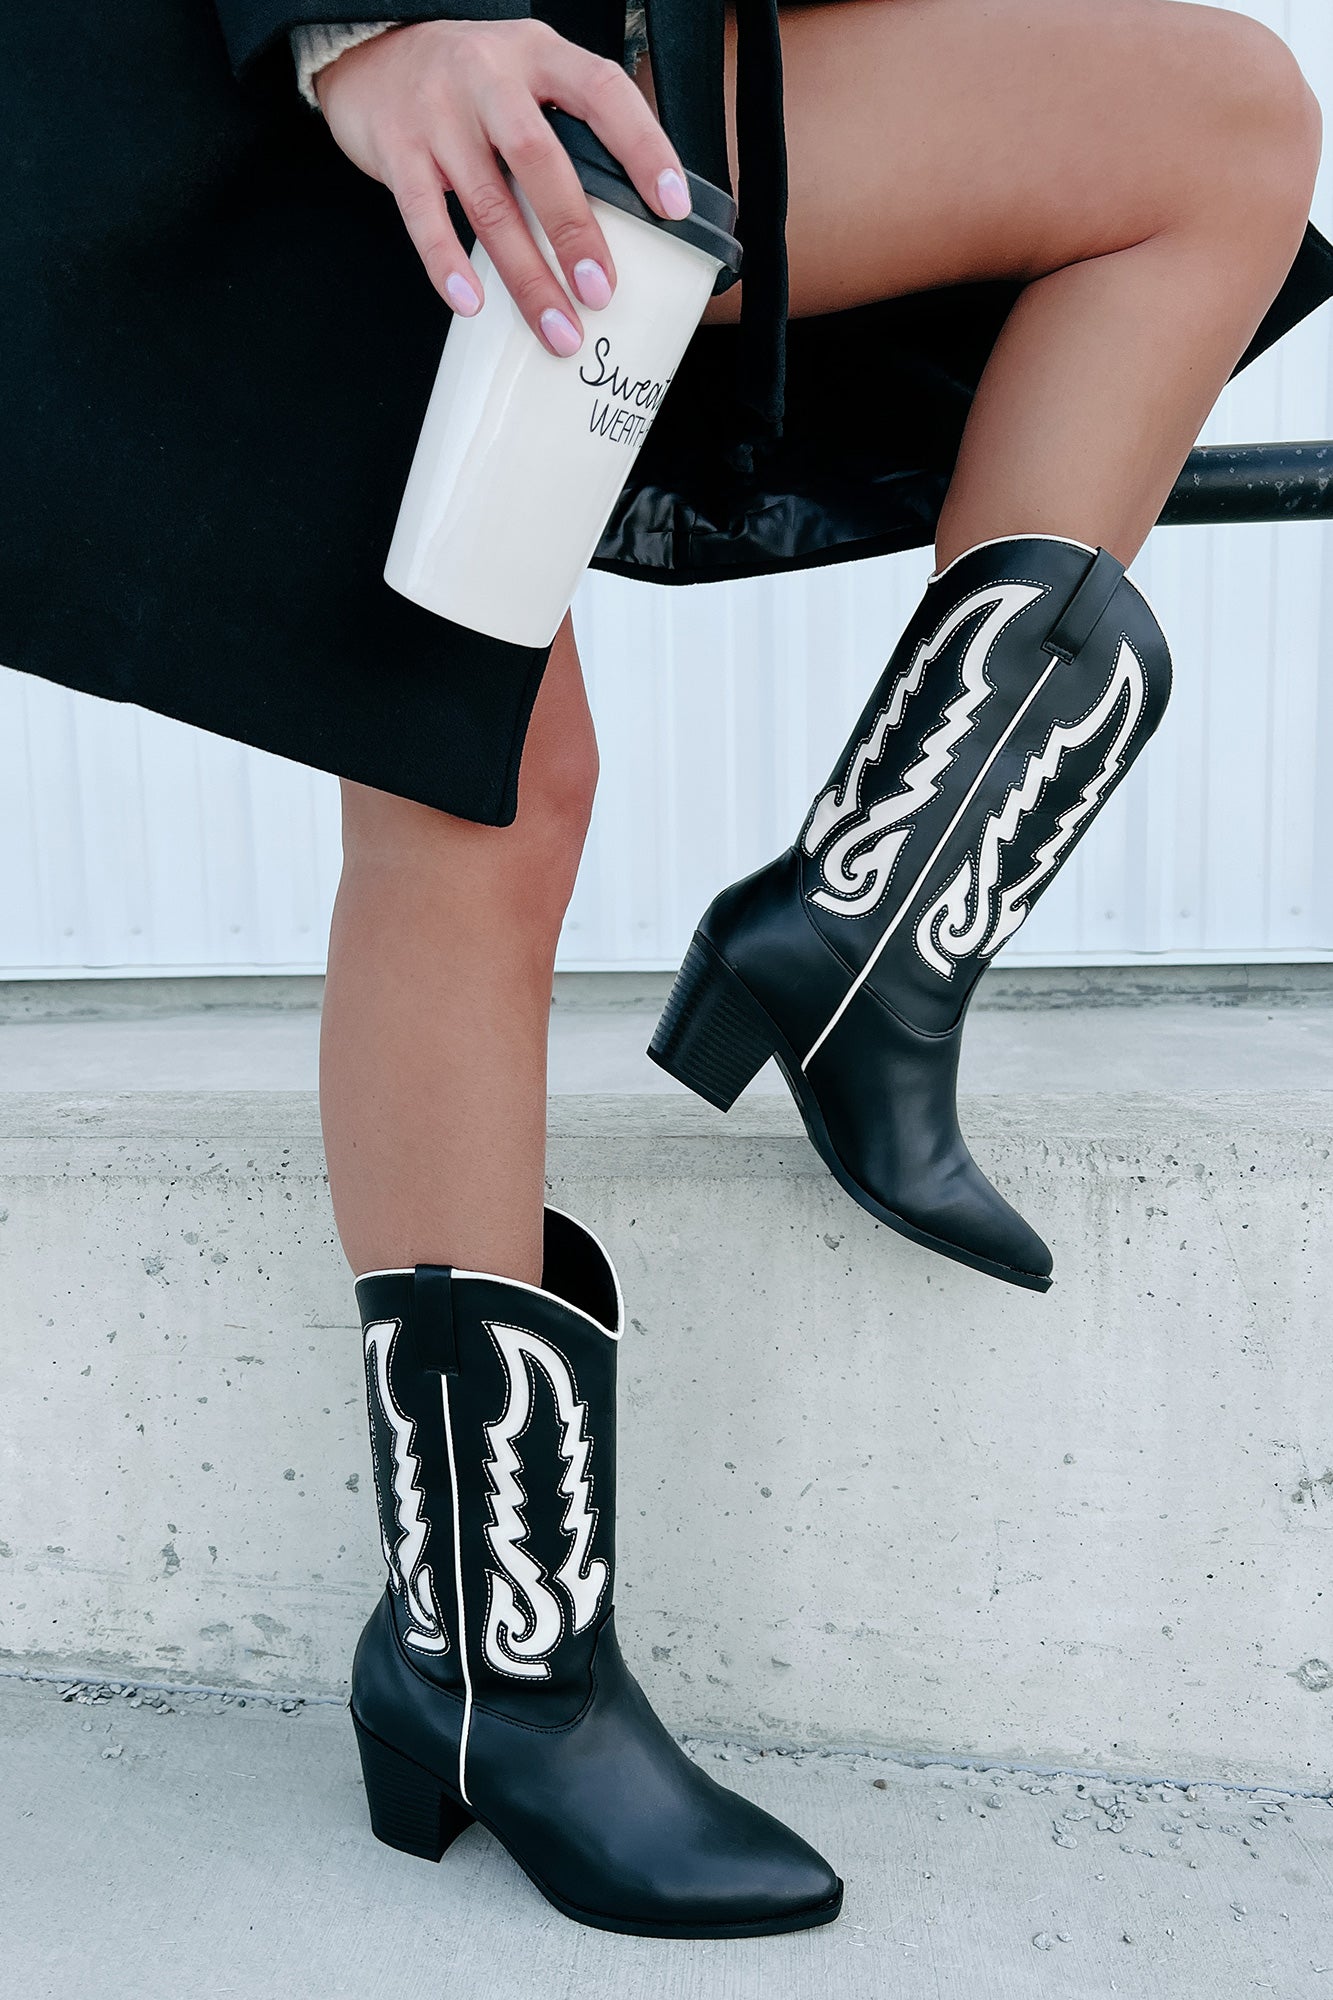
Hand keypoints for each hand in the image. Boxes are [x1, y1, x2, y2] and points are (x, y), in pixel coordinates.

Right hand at [316, 18, 692, 355]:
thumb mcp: (526, 74)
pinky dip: (447, 264)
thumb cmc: (467, 80)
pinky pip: (423, 216)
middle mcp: (488, 76)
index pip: (602, 91)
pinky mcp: (395, 147)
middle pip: (539, 159)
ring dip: (525, 274)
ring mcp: (437, 112)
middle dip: (574, 232)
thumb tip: (631, 213)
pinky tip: (472, 303)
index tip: (671, 205)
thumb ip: (568, 123)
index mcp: (537, 55)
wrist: (370, 54)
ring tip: (556, 327)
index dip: (642, 146)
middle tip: (600, 292)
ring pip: (487, 203)